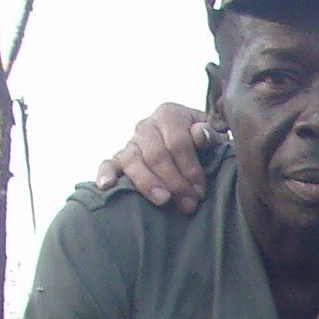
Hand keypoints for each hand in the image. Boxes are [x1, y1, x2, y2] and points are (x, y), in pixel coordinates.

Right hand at [96, 103, 216, 212]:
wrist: (192, 142)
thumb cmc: (205, 143)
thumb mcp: (213, 136)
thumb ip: (210, 134)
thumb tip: (199, 133)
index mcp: (169, 115)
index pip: (177, 142)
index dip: (190, 168)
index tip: (200, 190)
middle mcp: (147, 126)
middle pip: (156, 154)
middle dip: (174, 182)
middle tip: (188, 203)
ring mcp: (132, 142)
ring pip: (132, 160)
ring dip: (147, 182)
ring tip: (162, 200)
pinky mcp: (120, 158)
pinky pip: (109, 163)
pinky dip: (105, 173)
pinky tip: (105, 186)